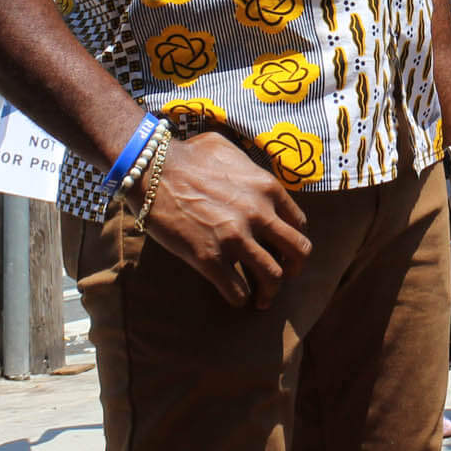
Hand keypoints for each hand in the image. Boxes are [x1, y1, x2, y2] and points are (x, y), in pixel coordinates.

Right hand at [145, 131, 311, 309]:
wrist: (152, 169)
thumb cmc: (186, 155)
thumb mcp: (228, 150)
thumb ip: (248, 165)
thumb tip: (252, 175)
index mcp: (267, 188)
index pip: (298, 223)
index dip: (293, 240)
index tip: (283, 249)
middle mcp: (259, 214)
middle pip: (297, 252)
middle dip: (294, 269)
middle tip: (284, 276)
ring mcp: (236, 238)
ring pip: (272, 277)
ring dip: (270, 292)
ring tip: (263, 299)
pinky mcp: (210, 258)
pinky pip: (237, 292)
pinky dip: (240, 299)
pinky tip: (236, 298)